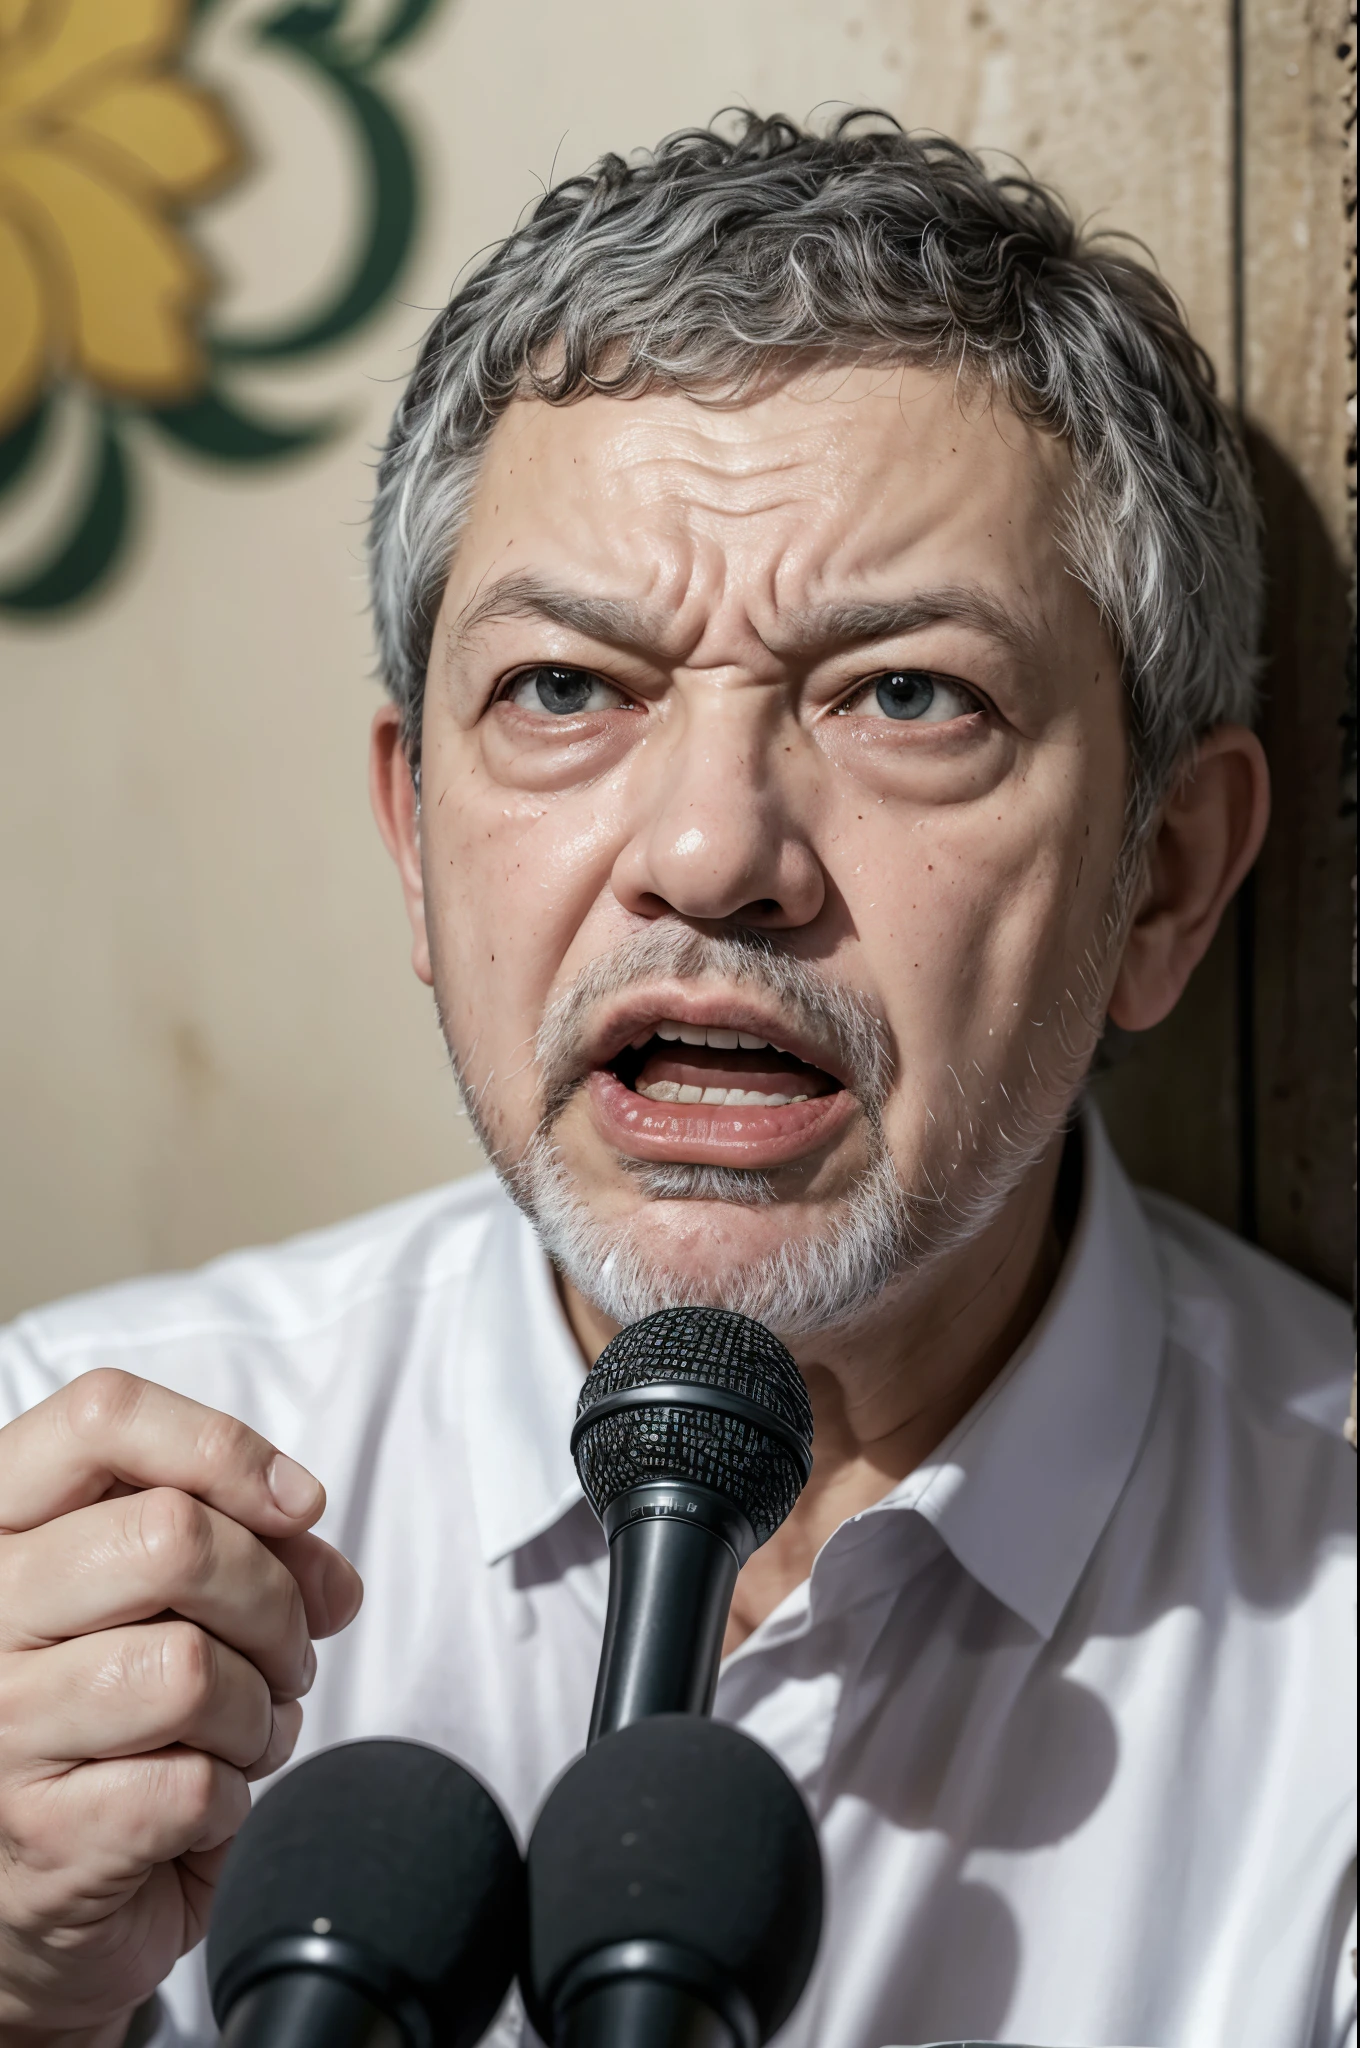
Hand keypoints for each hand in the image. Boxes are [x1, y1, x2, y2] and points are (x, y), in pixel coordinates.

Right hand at [0, 1369, 362, 2046]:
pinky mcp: (39, 1836)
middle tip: (284, 1652)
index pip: (100, 1417)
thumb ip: (259, 1552)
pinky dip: (233, 1794)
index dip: (221, 1444)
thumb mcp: (177, 1604)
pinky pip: (193, 1783)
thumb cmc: (112, 1723)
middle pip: (172, 1536)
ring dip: (261, 1708)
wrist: (39, 1903)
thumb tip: (332, 1575)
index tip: (298, 1504)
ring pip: (192, 1667)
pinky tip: (203, 1801)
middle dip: (274, 1596)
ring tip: (244, 1731)